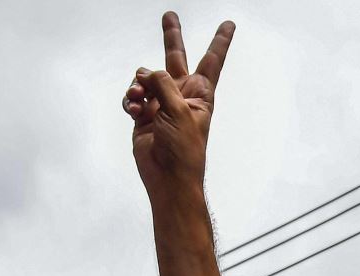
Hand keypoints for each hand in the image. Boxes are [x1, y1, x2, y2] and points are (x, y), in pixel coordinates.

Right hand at [122, 12, 234, 194]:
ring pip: (145, 78)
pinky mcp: (144, 115)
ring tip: (139, 98)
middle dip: (171, 36)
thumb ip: (164, 84)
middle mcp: (181, 94)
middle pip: (175, 57)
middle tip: (169, 15)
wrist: (167, 177)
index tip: (229, 24)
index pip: (212, 59)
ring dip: (138, 85)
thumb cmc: (184, 149)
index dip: (220, 40)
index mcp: (200, 93)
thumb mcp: (179, 111)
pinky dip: (130, 100)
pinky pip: (132, 96)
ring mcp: (161, 103)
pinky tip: (134, 109)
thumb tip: (146, 73)